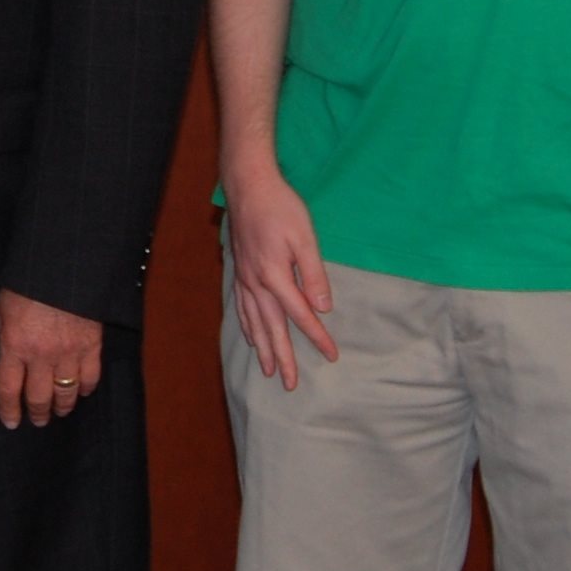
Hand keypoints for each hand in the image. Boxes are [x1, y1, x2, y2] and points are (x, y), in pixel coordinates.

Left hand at [0, 289, 104, 427]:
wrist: (62, 262)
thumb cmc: (27, 282)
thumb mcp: (3, 309)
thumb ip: (4, 341)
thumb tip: (2, 369)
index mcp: (14, 344)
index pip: (8, 389)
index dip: (8, 410)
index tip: (11, 422)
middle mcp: (41, 354)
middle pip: (39, 397)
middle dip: (37, 413)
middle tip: (38, 421)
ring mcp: (69, 351)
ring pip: (66, 392)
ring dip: (62, 406)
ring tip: (60, 411)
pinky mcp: (91, 344)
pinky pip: (91, 376)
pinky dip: (86, 388)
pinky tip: (81, 391)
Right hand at [224, 164, 337, 389]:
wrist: (248, 185)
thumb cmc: (280, 207)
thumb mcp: (305, 237)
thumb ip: (314, 274)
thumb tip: (323, 307)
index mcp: (275, 276)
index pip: (300, 315)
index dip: (317, 337)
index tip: (331, 355)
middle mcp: (256, 283)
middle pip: (272, 328)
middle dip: (283, 357)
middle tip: (291, 385)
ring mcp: (244, 279)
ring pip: (254, 323)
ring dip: (263, 349)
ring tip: (269, 371)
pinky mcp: (239, 271)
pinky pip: (242, 308)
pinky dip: (247, 327)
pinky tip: (251, 336)